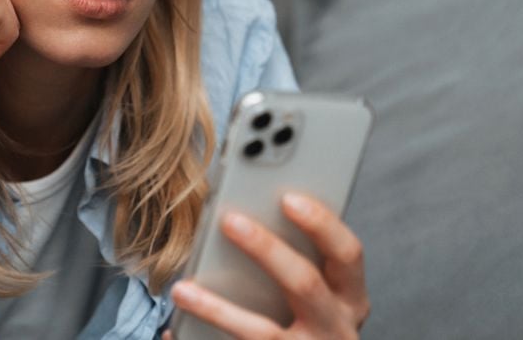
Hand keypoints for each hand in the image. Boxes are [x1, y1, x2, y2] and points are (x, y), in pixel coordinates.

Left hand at [164, 193, 369, 338]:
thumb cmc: (306, 325)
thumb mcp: (317, 298)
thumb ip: (296, 261)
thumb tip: (244, 218)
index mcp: (350, 299)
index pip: (347, 254)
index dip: (321, 223)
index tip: (288, 197)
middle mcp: (337, 329)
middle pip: (305, 284)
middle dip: (267, 250)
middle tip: (229, 220)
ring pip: (263, 332)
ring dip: (217, 309)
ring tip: (180, 290)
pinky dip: (200, 339)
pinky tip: (172, 331)